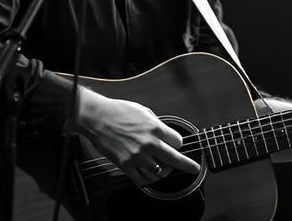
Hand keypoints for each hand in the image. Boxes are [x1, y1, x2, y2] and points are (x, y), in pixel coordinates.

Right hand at [77, 89, 200, 184]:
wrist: (97, 117)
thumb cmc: (118, 111)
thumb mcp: (143, 111)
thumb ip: (156, 124)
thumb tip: (164, 133)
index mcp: (154, 128)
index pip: (177, 141)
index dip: (178, 143)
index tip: (176, 143)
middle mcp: (148, 143)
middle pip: (174, 159)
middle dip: (187, 165)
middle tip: (194, 168)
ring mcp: (137, 156)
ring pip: (159, 172)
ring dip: (164, 171)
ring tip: (164, 169)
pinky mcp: (125, 164)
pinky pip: (142, 179)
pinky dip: (148, 179)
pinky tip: (150, 175)